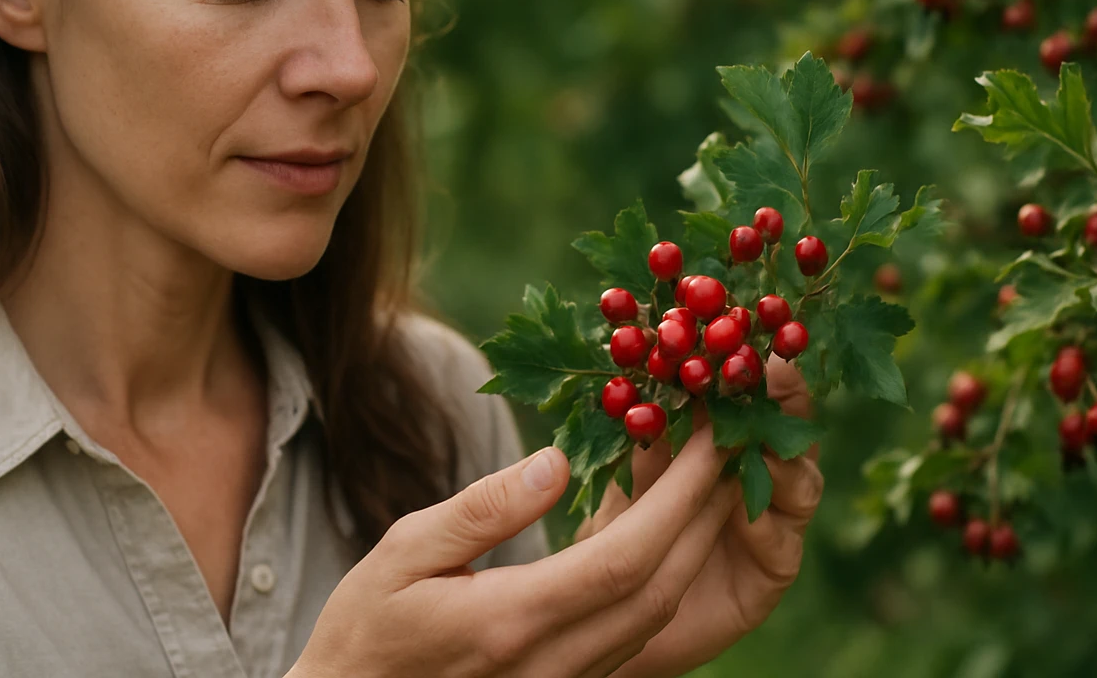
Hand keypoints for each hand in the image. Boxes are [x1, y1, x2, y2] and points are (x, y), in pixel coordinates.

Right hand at [288, 423, 744, 677]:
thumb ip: (483, 509)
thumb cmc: (364, 629)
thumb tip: (556, 462)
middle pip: (656, 591)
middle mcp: (551, 664)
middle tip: (732, 445)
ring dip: (693, 548)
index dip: (677, 500)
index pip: (622, 560)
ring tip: (712, 479)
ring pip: (654, 618)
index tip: (709, 441)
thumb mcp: (402, 552)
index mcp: (510, 621)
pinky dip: (662, 578)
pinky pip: (633, 634)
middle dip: (704, 516)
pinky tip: (667, 535)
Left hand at [572, 353, 823, 677]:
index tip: (744, 334)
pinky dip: (768, 523)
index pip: (751, 388)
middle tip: (773, 373)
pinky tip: (748, 511)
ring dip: (784, 456)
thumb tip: (644, 365)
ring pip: (800, 480)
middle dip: (784, 398)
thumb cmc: (612, 527)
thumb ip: (645, 431)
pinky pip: (784, 543)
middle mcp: (759, 472)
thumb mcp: (624, 470)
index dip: (753, 360)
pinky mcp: (771, 571)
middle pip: (793, 425)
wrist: (604, 611)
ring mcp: (772, 521)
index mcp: (726, 437)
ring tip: (765, 441)